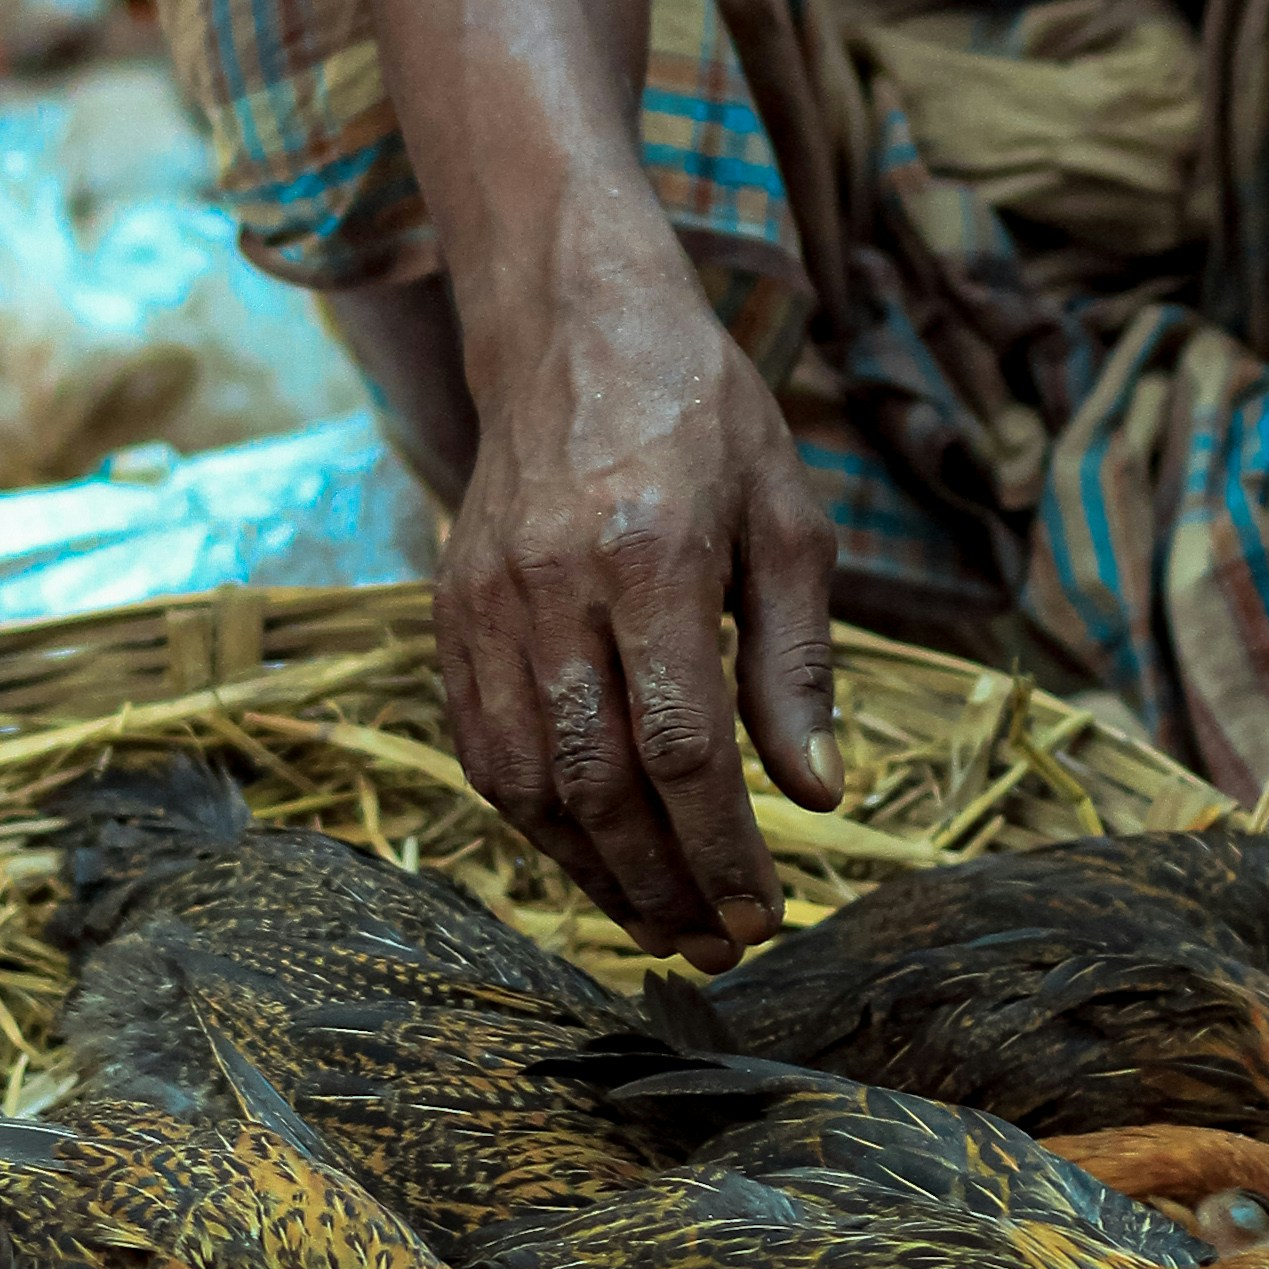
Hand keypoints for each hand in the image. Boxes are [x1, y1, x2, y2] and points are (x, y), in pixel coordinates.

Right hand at [437, 242, 839, 970]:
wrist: (569, 325)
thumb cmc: (700, 414)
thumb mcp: (785, 516)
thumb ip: (797, 662)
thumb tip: (818, 795)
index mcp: (654, 556)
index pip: (684, 749)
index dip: (722, 851)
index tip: (765, 911)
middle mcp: (555, 585)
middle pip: (600, 784)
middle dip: (662, 886)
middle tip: (716, 944)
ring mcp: (487, 601)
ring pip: (526, 782)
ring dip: (594, 874)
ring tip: (658, 924)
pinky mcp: (450, 609)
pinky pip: (481, 745)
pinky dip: (533, 820)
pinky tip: (588, 855)